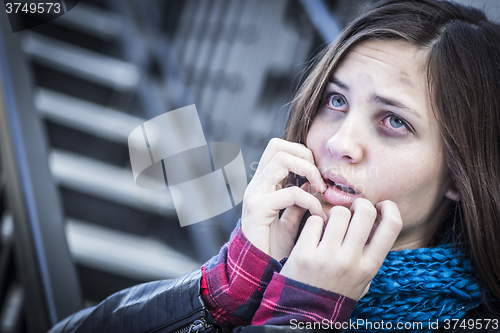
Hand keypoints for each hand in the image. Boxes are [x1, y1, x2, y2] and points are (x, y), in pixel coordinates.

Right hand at [241, 138, 327, 260]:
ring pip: (281, 159)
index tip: (318, 176)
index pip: (278, 149)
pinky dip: (310, 200)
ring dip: (308, 170)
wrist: (258, 270)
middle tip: (319, 179)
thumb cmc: (273, 247)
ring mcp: (255, 194)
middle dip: (304, 156)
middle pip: (277, 145)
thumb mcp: (290, 220)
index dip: (302, 154)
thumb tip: (311, 186)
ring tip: (320, 190)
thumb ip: (299, 202)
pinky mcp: (258, 209)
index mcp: (264, 184)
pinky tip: (317, 214)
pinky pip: (290, 192)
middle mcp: (257, 185)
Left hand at [280, 198, 402, 299]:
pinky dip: (314, 222)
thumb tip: (379, 220)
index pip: (392, 226)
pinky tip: (313, 233)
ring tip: (330, 224)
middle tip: (352, 208)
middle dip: (359, 203)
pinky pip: (314, 221)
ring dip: (335, 213)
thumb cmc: (335, 292)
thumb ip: (371, 255)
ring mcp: (327, 257)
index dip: (389, 208)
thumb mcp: (362, 279)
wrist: (305, 313)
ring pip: (338, 212)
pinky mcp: (304, 254)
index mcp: (369, 267)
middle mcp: (351, 260)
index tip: (381, 205)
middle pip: (365, 212)